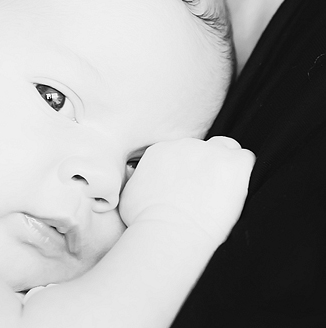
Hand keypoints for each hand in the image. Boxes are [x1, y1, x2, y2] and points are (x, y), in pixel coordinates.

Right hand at [119, 136, 254, 243]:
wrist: (167, 232)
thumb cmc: (144, 222)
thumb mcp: (130, 195)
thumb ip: (139, 181)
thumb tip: (142, 186)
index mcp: (161, 150)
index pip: (181, 152)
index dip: (188, 170)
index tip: (189, 188)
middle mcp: (185, 145)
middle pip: (204, 149)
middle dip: (206, 167)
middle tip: (206, 194)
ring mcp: (210, 152)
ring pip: (226, 150)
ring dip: (225, 169)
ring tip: (223, 195)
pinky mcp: (232, 164)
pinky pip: (246, 159)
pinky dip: (244, 174)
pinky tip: (238, 192)